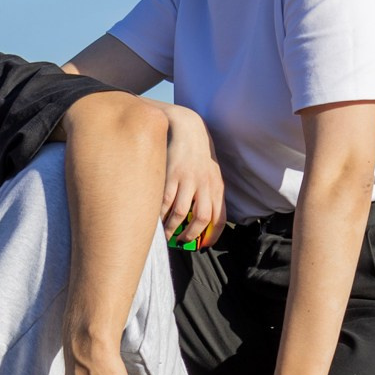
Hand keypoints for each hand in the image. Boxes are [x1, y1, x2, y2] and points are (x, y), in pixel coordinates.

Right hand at [161, 108, 224, 247]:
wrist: (187, 129)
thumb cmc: (197, 154)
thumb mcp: (210, 173)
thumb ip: (208, 194)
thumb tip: (199, 219)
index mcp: (217, 187)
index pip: (219, 218)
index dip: (211, 236)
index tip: (202, 246)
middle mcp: (205, 184)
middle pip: (202, 218)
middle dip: (191, 235)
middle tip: (181, 242)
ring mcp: (188, 180)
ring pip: (182, 213)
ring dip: (172, 228)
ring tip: (166, 235)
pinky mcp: (172, 175)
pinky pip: (166, 201)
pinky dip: (160, 214)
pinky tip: (156, 218)